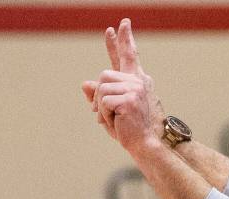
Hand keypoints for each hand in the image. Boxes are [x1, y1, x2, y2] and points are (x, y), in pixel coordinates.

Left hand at [81, 19, 165, 154]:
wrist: (142, 144)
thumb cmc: (127, 129)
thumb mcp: (109, 110)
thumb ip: (98, 96)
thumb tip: (85, 84)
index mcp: (135, 81)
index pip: (126, 56)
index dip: (123, 40)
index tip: (122, 24)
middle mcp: (137, 81)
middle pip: (103, 77)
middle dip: (98, 96)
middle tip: (101, 113)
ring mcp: (134, 88)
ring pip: (101, 89)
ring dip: (100, 108)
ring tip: (111, 119)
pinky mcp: (129, 99)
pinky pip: (103, 101)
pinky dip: (103, 114)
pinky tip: (114, 121)